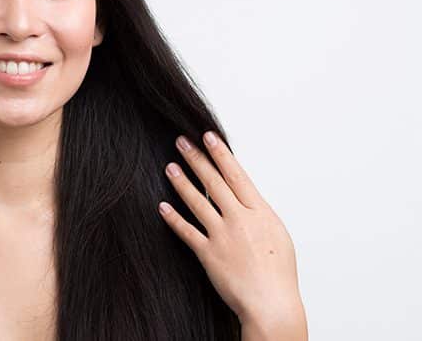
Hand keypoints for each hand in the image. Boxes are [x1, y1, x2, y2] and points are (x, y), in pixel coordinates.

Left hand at [158, 131, 304, 328]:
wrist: (272, 304)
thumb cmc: (278, 274)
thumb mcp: (277, 234)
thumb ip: (258, 213)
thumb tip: (245, 197)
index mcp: (260, 213)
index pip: (237, 175)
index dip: (221, 154)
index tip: (208, 137)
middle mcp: (240, 220)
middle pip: (214, 182)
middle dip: (196, 159)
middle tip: (181, 141)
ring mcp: (223, 236)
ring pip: (197, 202)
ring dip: (181, 182)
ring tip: (169, 167)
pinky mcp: (208, 254)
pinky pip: (187, 232)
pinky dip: (173, 218)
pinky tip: (162, 206)